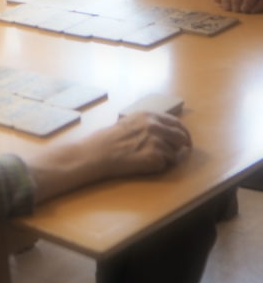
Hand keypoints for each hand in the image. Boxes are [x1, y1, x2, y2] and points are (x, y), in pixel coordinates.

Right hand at [28, 111, 190, 202]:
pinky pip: (166, 165)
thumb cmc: (107, 139)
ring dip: (166, 158)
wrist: (97, 153)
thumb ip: (148, 124)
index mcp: (149, 115)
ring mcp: (156, 142)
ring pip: (174, 154)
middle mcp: (155, 126)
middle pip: (181, 137)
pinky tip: (143, 164)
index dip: (182, 132)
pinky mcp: (155, 158)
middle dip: (182, 146)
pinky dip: (158, 167)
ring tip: (147, 158)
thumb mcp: (129, 122)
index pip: (176, 123)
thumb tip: (166, 132)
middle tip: (179, 153)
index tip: (184, 140)